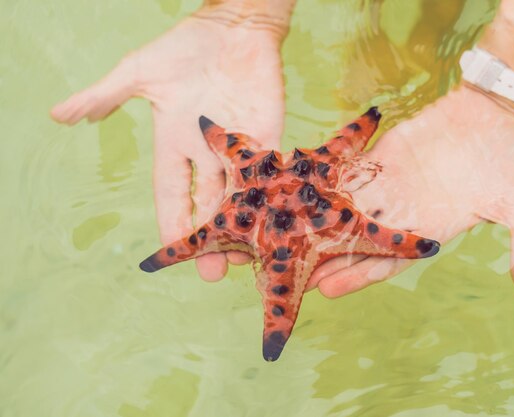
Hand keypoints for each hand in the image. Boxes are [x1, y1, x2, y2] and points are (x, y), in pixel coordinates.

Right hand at [50, 6, 286, 280]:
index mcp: (176, 142)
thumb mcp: (138, 72)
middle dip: (209, 237)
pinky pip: (268, 170)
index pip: (171, 192)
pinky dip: (269, 196)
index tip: (169, 252)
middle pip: (207, 203)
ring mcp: (239, 144)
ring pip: (239, 195)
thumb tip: (60, 115)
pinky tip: (272, 222)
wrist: (231, 26)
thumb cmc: (184, 47)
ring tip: (244, 259)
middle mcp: (208, 151)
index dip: (170, 221)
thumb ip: (105, 96)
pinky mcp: (268, 134)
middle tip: (213, 274)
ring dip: (241, 227)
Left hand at [308, 85, 513, 299]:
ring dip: (316, 219)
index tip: (328, 290)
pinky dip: (326, 177)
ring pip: (347, 206)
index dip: (359, 275)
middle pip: (357, 238)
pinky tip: (296, 186)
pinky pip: (351, 168)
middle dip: (324, 254)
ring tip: (280, 232)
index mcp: (433, 228)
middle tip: (287, 269)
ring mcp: (394, 181)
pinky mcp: (386, 153)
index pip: (389, 260)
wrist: (507, 108)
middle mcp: (407, 209)